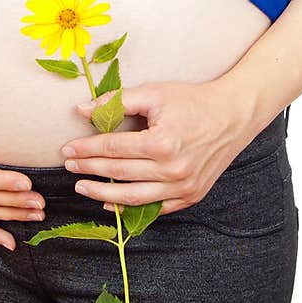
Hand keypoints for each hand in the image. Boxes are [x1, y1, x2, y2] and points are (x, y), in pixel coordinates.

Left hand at [60, 79, 251, 215]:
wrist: (234, 115)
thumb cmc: (192, 100)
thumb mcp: (155, 93)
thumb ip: (117, 101)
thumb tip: (82, 110)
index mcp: (162, 142)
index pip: (113, 149)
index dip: (86, 149)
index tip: (67, 148)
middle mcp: (173, 169)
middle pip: (119, 173)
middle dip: (89, 169)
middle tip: (68, 165)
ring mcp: (183, 187)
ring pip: (133, 197)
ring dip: (102, 194)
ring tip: (82, 187)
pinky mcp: (191, 196)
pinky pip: (155, 208)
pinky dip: (130, 208)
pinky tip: (111, 203)